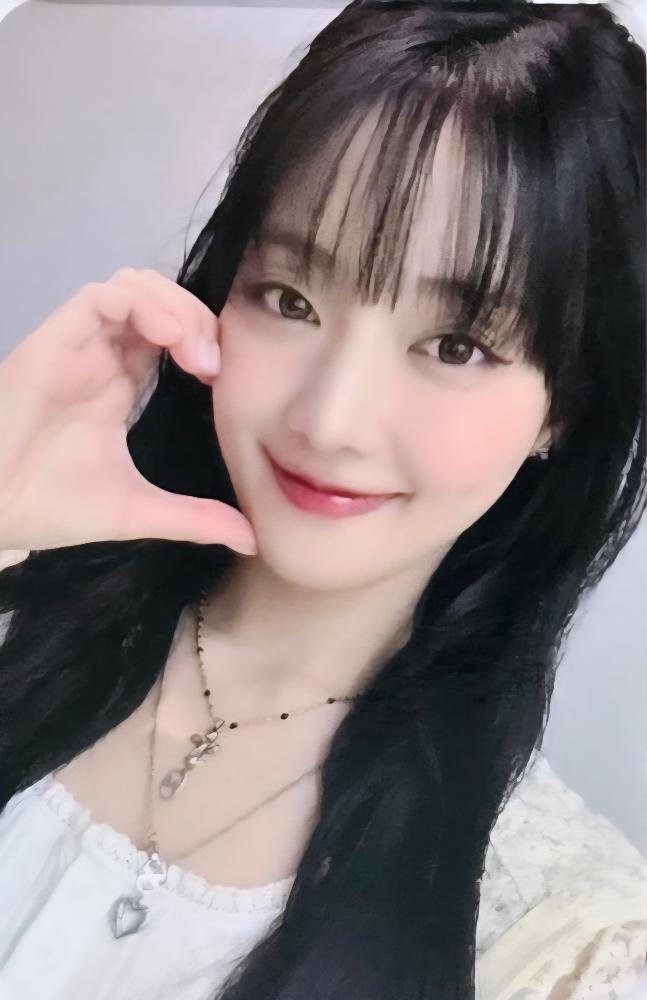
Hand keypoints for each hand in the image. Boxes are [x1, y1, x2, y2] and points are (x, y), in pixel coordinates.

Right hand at [0, 267, 256, 556]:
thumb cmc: (50, 508)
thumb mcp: (137, 511)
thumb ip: (194, 519)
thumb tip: (251, 540)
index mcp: (119, 387)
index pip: (170, 337)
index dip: (204, 342)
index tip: (225, 379)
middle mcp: (101, 358)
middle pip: (160, 303)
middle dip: (198, 320)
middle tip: (217, 364)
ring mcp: (78, 346)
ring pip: (134, 286)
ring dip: (175, 307)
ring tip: (196, 352)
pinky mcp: (55, 340)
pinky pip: (102, 295)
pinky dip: (143, 304)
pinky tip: (171, 338)